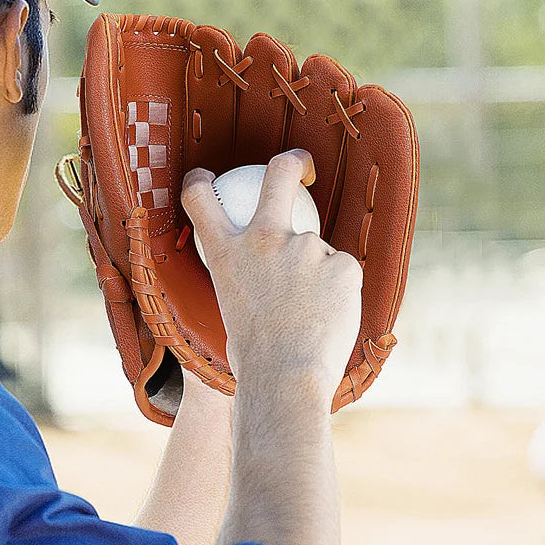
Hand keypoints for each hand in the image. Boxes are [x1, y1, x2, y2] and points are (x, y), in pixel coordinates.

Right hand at [181, 149, 361, 407]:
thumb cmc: (254, 360)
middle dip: (293, 163)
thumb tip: (265, 281)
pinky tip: (329, 322)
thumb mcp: (231, 309)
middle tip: (304, 171)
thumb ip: (248, 281)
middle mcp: (263, 239)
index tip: (207, 178)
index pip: (201, 198)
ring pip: (319, 251)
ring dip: (319, 276)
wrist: (285, 380)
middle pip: (278, 175)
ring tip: (312, 318)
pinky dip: (340, 294)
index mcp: (227, 253)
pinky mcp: (343, 264)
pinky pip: (343, 274)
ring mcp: (305, 247)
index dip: (200, 181)